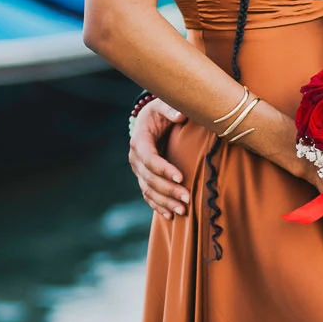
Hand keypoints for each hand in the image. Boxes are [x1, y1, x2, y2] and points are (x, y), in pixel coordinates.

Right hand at [130, 99, 188, 217]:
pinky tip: (170, 216)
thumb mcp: (164, 105)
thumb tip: (180, 116)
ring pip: (149, 190)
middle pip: (149, 179)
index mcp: (139, 141)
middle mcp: (135, 158)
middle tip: (187, 198)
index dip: (163, 169)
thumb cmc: (160, 112)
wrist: (151, 120)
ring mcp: (139, 171)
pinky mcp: (144, 178)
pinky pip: (148, 195)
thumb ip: (171, 109)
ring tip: (183, 211)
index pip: (149, 158)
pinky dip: (158, 206)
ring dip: (165, 202)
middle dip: (168, 190)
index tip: (181, 177)